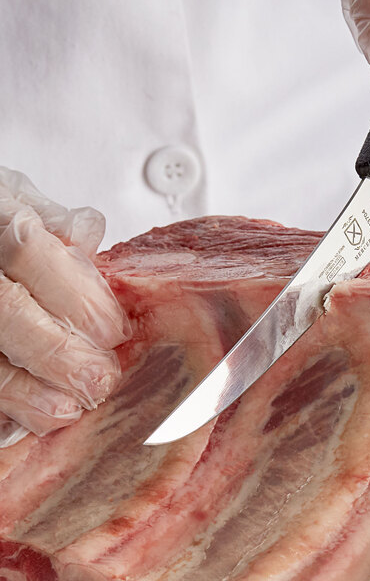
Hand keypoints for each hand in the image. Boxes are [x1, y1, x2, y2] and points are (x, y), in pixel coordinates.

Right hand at [0, 167, 129, 445]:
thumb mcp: (21, 201)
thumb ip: (56, 222)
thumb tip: (86, 238)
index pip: (26, 250)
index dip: (72, 293)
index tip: (111, 331)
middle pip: (3, 310)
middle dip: (53, 350)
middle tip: (98, 379)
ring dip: (22, 389)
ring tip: (65, 409)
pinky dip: (6, 402)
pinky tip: (31, 418)